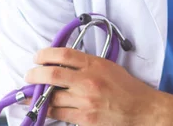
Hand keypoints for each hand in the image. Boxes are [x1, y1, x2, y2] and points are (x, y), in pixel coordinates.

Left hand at [24, 47, 157, 124]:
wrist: (143, 111)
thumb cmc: (127, 88)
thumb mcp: (109, 67)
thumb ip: (87, 63)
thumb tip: (62, 62)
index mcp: (95, 65)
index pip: (64, 55)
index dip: (45, 54)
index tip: (37, 57)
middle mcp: (88, 81)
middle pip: (51, 75)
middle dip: (34, 75)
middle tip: (29, 76)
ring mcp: (86, 102)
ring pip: (52, 98)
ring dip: (39, 96)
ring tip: (32, 93)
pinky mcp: (85, 119)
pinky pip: (59, 114)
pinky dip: (49, 110)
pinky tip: (44, 107)